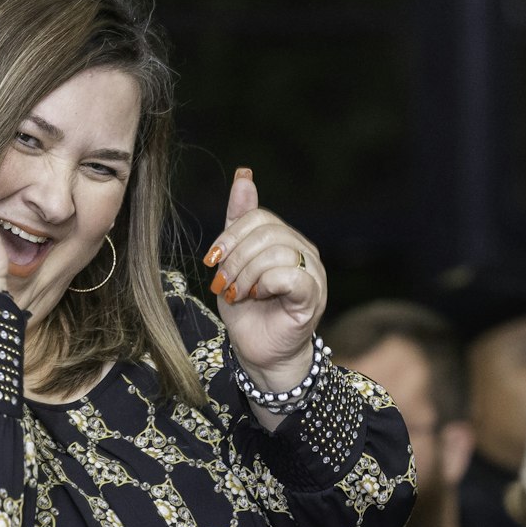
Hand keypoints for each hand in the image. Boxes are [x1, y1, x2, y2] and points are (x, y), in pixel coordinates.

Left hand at [204, 167, 326, 386]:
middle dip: (235, 257)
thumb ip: (238, 222)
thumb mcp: (233, 261)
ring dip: (246, 274)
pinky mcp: (313, 296)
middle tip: (223, 282)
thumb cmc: (248, 310)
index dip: (230, 235)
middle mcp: (305, 250)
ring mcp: (313, 273)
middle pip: (267, 231)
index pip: (258, 216)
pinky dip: (266, 283)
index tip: (212, 260)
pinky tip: (257, 297)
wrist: (258, 352)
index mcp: (286, 239)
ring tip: (238, 294)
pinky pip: (291, 274)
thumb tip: (244, 175)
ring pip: (277, 251)